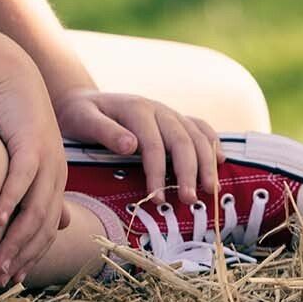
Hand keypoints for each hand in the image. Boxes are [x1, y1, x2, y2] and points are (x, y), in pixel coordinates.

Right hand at [0, 64, 71, 289]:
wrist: (13, 77)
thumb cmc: (13, 119)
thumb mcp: (24, 157)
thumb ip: (29, 188)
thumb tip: (42, 221)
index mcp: (54, 180)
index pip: (46, 227)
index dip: (32, 254)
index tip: (14, 278)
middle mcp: (56, 174)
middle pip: (42, 225)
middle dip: (23, 256)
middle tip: (2, 280)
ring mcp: (46, 159)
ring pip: (34, 209)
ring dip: (16, 239)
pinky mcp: (30, 143)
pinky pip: (21, 178)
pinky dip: (9, 200)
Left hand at [53, 87, 220, 204]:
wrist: (84, 101)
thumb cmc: (80, 115)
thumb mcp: (82, 119)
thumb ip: (104, 131)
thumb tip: (131, 145)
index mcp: (135, 109)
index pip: (152, 144)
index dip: (157, 172)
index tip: (157, 199)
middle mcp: (157, 109)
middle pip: (181, 141)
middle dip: (189, 172)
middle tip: (189, 200)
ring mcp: (169, 113)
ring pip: (196, 136)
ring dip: (207, 162)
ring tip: (211, 191)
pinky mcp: (174, 119)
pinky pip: (200, 128)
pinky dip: (212, 143)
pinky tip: (222, 161)